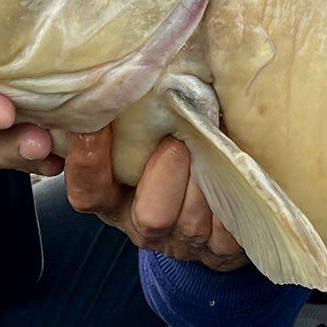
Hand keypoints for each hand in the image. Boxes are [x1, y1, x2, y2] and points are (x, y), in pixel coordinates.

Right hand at [64, 130, 247, 269]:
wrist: (225, 188)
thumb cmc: (178, 146)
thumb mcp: (146, 131)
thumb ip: (122, 114)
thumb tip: (98, 75)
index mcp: (115, 197)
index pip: (88, 191)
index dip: (88, 162)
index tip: (95, 126)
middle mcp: (144, 225)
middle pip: (150, 216)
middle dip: (167, 174)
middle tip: (179, 141)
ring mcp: (184, 242)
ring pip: (192, 224)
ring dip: (207, 183)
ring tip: (217, 152)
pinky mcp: (221, 252)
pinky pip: (228, 233)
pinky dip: (235, 201)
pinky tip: (238, 177)